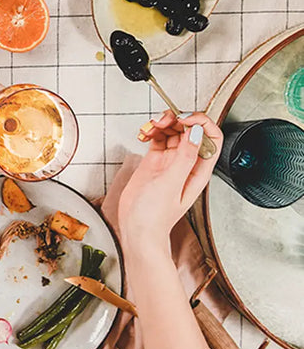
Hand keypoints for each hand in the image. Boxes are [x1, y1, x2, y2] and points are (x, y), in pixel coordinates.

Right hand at [118, 112, 222, 250]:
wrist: (137, 229)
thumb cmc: (155, 216)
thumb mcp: (171, 183)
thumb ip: (184, 157)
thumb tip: (196, 132)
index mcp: (199, 170)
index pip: (211, 138)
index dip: (201, 123)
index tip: (184, 119)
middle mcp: (187, 163)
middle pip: (190, 130)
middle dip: (177, 120)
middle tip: (162, 121)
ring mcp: (170, 162)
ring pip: (173, 132)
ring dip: (162, 123)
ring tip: (150, 127)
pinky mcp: (154, 162)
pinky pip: (157, 139)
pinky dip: (151, 132)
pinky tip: (144, 135)